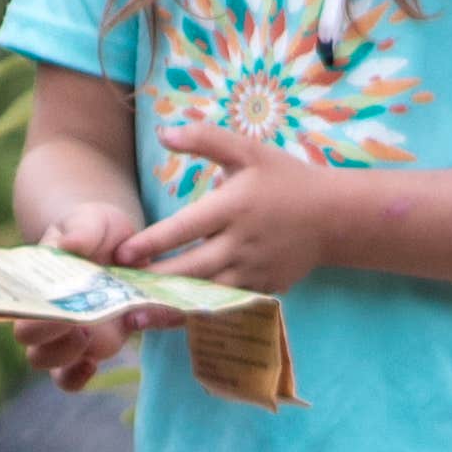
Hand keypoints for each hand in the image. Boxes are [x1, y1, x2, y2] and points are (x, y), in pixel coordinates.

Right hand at [23, 198, 154, 390]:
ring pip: (41, 360)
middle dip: (46, 332)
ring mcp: (61, 332)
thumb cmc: (97, 231)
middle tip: (77, 320)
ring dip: (61, 355)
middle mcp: (41, 308)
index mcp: (34, 277)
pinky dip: (75, 378)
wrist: (123, 247)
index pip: (12, 297)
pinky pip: (67, 378)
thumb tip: (69, 246)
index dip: (23, 306)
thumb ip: (82, 230)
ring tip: (88, 336)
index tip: (48, 303)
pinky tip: (92, 364)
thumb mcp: (93, 221)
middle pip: (25, 335)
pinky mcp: (86, 349)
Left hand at [130, 122, 347, 295]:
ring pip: (206, 294)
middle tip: (118, 289)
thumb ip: (205, 139)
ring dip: (170, 305)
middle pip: (191, 268)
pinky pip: (225, 304)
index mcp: (234, 206)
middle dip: (153, 281)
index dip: (152, 242)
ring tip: (135, 314)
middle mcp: (241, 242)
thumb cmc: (283, 179)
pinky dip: (197, 313)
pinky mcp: (262, 289)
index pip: (185, 227)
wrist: (333, 217)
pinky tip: (170, 319)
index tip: (122, 253)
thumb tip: (163, 132)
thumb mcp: (247, 150)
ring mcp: (253, 271)